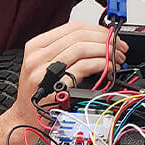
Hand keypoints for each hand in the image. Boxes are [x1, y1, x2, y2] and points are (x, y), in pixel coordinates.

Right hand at [9, 21, 128, 124]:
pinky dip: (101, 64)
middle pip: (79, 36)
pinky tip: (109, 67)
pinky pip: (83, 66)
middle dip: (105, 39)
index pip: (72, 27)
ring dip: (105, 51)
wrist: (25, 118)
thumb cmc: (38, 93)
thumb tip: (96, 41)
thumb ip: (64, 51)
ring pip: (82, 48)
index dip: (97, 29)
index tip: (111, 35)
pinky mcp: (55, 84)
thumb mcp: (44, 65)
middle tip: (119, 46)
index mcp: (35, 46)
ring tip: (117, 57)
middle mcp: (37, 56)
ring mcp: (44, 70)